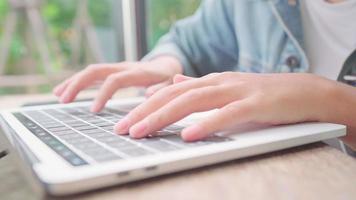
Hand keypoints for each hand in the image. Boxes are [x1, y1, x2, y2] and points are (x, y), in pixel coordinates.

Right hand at [53, 56, 182, 111]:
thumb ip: (161, 88)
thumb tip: (149, 94)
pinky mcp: (111, 72)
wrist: (165, 65)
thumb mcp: (170, 84)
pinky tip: (65, 91)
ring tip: (57, 95)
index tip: (93, 110)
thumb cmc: (167, 78)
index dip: (103, 94)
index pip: (115, 80)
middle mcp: (123, 68)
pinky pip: (92, 75)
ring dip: (73, 82)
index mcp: (137, 73)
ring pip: (90, 71)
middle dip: (78, 84)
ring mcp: (115, 68)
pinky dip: (77, 82)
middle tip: (63, 100)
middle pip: (96, 71)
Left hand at [114, 72, 338, 140]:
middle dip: (145, 113)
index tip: (125, 122)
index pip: (170, 93)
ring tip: (143, 131)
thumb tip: (176, 83)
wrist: (303, 92)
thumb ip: (201, 88)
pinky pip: (227, 114)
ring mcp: (236, 92)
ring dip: (165, 117)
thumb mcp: (227, 90)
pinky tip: (189, 134)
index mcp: (210, 82)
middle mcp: (218, 83)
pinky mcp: (255, 104)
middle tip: (123, 129)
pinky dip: (206, 124)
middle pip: (174, 96)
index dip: (145, 106)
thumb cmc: (263, 96)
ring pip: (193, 102)